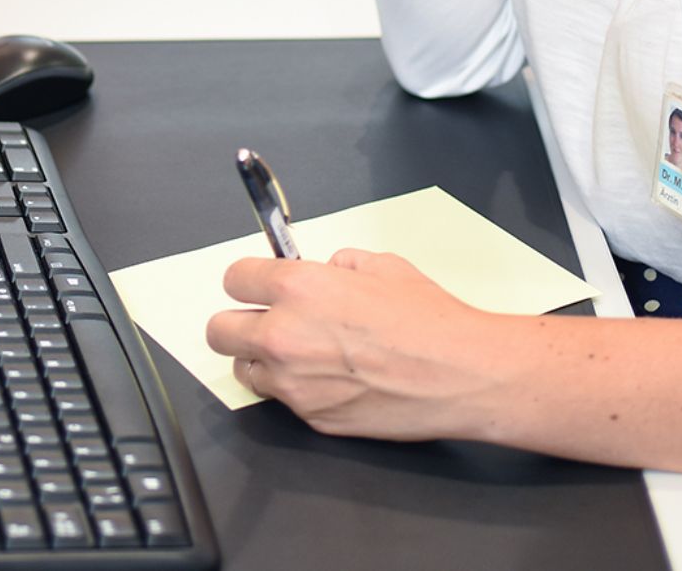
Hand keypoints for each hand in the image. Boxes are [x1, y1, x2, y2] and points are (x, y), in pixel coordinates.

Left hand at [203, 249, 500, 440]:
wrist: (462, 374)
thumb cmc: (431, 322)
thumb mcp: (384, 266)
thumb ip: (343, 264)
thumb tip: (330, 269)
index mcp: (298, 288)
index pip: (234, 278)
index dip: (248, 280)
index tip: (255, 285)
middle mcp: (284, 336)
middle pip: (219, 331)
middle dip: (238, 322)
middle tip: (261, 321)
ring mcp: (294, 383)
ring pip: (244, 371)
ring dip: (262, 361)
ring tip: (297, 354)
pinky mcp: (311, 418)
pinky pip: (284, 400)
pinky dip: (297, 390)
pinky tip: (330, 379)